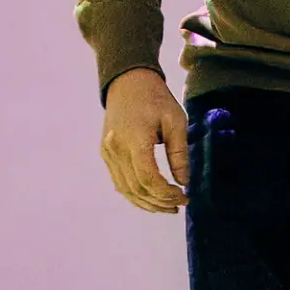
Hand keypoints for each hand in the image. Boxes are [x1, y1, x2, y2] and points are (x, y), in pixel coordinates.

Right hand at [101, 69, 188, 212]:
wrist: (127, 82)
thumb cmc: (155, 98)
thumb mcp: (175, 121)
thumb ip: (179, 153)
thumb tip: (183, 181)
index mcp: (135, 139)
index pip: (147, 177)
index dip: (166, 193)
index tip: (184, 196)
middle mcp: (116, 149)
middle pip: (136, 188)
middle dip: (160, 201)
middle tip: (180, 203)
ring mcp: (108, 153)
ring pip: (125, 190)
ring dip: (147, 203)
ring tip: (168, 207)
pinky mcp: (105, 154)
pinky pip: (119, 182)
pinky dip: (134, 194)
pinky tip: (151, 198)